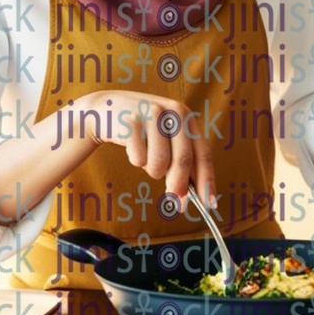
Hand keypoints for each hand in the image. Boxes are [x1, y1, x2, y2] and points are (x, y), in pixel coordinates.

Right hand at [79, 90, 216, 207]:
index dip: (206, 180)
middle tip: (174, 201)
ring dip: (152, 170)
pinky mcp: (131, 121)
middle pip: (183, 160)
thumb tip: (185, 198)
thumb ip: (179, 163)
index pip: (203, 153)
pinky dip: (135, 160)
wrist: (104, 110)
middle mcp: (173, 112)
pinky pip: (138, 159)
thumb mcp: (165, 138)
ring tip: (145, 157)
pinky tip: (130, 146)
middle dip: (179, 186)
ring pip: (159, 163)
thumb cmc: (140, 131)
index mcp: (186, 117)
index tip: (209, 204)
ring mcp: (152, 114)